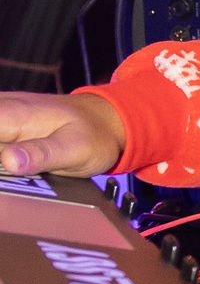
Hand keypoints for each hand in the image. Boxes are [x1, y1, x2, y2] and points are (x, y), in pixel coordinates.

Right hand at [0, 91, 126, 178]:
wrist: (105, 120)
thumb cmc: (93, 135)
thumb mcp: (74, 149)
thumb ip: (41, 154)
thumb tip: (9, 161)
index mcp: (13, 115)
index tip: (0, 164)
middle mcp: (1, 110)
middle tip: (11, 174)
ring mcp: (0, 115)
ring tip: (25, 170)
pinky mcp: (3, 124)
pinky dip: (0, 157)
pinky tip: (11, 164)